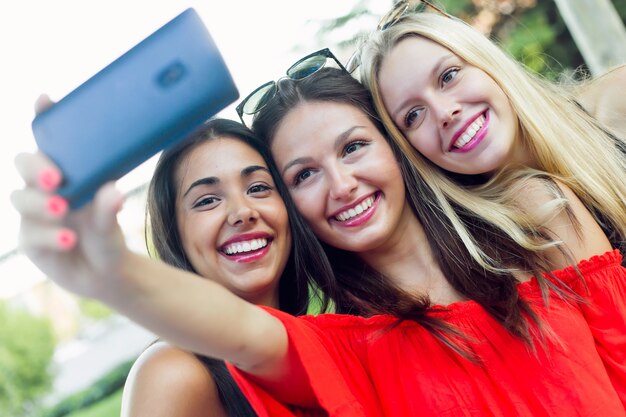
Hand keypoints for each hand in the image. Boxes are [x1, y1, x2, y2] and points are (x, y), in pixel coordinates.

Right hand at [10, 95, 129, 299]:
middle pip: (23, 162)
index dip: (43, 116)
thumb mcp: (112, 216)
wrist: (105, 271)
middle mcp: (44, 186)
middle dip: (36, 166)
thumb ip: (109, 205)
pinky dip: (50, 235)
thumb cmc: (106, 232)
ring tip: (64, 209)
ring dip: (41, 202)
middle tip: (56, 177)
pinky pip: (30, 233)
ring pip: (21, 197)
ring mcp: (32, 212)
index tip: (44, 99)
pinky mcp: (29, 239)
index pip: (49, 138)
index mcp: (66, 171)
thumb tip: (113, 192)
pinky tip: (69, 239)